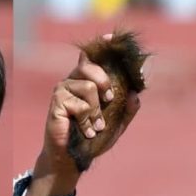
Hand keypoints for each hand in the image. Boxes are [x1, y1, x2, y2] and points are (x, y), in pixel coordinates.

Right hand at [27, 47, 140, 195]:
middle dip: (105, 81)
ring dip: (97, 112)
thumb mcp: (116, 125)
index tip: (112, 37)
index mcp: (87, 81)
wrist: (73, 159)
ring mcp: (63, 90)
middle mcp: (73, 81)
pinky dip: (87, 121)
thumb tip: (138, 95)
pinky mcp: (57, 102)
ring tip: (96, 126)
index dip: (102, 45)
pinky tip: (87, 131)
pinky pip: (79, 104)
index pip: (93, 56)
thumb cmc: (92, 140)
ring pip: (89, 86)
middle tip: (110, 99)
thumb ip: (127, 110)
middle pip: (90, 64)